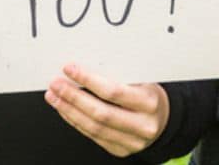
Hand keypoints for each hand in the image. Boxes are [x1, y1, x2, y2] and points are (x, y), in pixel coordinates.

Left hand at [45, 63, 169, 156]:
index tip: (70, 69)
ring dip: (69, 110)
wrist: (164, 120)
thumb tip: (84, 67)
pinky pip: (93, 136)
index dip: (88, 80)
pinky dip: (76, 121)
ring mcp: (131, 142)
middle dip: (73, 97)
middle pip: (100, 113)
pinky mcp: (120, 150)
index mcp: (149, 103)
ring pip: (93, 128)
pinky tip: (65, 110)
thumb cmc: (149, 95)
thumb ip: (118, 76)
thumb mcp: (142, 80)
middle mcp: (142, 125)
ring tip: (54, 96)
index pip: (113, 91)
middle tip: (56, 84)